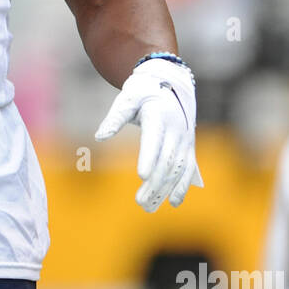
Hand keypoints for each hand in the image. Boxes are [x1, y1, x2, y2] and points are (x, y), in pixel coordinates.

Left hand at [95, 57, 202, 212]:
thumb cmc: (143, 91)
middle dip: (155, 182)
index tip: (142, 175)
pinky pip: (188, 169)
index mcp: (159, 115)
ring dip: (164, 189)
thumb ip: (114, 118)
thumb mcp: (126, 98)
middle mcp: (176, 129)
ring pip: (177, 168)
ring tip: (148, 206)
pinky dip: (182, 186)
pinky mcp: (189, 146)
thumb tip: (100, 136)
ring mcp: (185, 139)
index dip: (149, 157)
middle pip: (166, 160)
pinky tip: (173, 202)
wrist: (171, 82)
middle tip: (139, 202)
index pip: (154, 139)